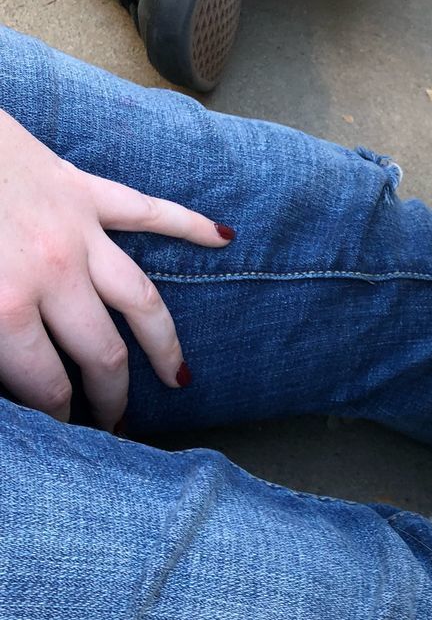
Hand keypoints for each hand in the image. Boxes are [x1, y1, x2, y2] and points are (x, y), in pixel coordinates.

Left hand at [0, 109, 232, 429]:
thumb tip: (5, 378)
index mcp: (7, 305)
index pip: (48, 383)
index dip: (59, 415)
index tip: (66, 429)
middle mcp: (55, 273)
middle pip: (104, 353)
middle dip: (112, 397)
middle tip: (117, 422)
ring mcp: (77, 231)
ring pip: (141, 299)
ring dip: (163, 343)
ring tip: (177, 376)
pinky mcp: (81, 190)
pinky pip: (147, 211)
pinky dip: (188, 224)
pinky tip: (223, 238)